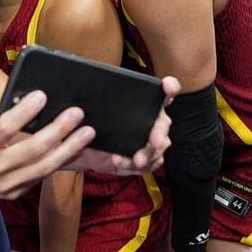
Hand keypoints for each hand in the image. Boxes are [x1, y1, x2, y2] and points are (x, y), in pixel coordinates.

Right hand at [0, 90, 94, 198]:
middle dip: (58, 131)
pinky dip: (58, 162)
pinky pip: (39, 176)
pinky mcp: (12, 193)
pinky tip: (73, 149)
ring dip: (68, 149)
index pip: (4, 129)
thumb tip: (6, 104)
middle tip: (76, 114)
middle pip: (31, 150)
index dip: (24, 112)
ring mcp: (4, 185)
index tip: (42, 96)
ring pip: (42, 167)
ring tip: (86, 133)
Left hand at [60, 75, 178, 175]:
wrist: (84, 148)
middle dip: (160, 133)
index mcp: (146, 103)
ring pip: (157, 149)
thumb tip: (81, 94)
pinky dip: (132, 165)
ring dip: (147, 154)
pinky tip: (119, 162)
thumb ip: (92, 100)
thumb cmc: (92, 123)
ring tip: (135, 160)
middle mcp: (153, 121)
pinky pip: (146, 165)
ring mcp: (150, 142)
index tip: (167, 85)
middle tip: (157, 141)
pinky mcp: (144, 160)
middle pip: (163, 125)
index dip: (170, 87)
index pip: (163, 93)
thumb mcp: (90, 110)